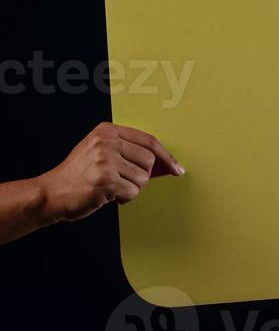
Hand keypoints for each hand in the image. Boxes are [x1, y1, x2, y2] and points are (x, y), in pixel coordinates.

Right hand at [35, 123, 182, 223]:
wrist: (51, 194)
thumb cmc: (79, 176)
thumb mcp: (100, 152)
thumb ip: (129, 152)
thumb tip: (167, 164)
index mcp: (106, 131)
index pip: (148, 141)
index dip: (166, 156)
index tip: (177, 168)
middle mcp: (106, 142)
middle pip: (149, 161)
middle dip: (140, 176)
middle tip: (120, 180)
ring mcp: (105, 160)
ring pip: (143, 179)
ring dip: (130, 188)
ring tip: (110, 187)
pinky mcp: (105, 180)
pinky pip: (133, 193)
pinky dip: (124, 199)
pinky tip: (107, 195)